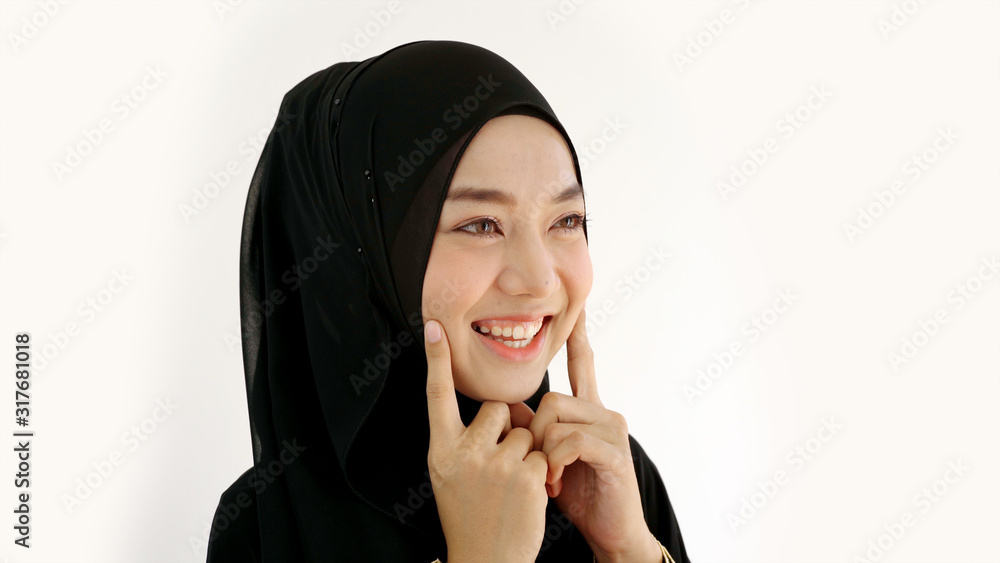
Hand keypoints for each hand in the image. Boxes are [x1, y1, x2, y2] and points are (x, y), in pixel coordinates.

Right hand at [424, 319, 548, 562]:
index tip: (435, 327)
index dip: (436, 360)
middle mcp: (464, 453)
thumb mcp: (450, 475)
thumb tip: (492, 410)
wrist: (488, 560)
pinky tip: (527, 495)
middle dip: (507, 428)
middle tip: (498, 465)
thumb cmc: (470, 516)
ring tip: (512, 486)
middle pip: (499, 408)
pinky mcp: (528, 475)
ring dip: (527, 452)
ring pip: (526, 431)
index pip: (437, 396)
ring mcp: (497, 463)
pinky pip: (544, 452)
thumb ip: (462, 440)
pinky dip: (542, 471)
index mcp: (441, 450)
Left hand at [527, 309, 661, 562]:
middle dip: (532, 434)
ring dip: (542, 452)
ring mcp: (612, 431)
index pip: (582, 364)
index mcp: (589, 410)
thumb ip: (531, 427)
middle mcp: (604, 412)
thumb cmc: (580, 494)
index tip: (579, 307)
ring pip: (556, 419)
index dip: (579, 336)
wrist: (610, 532)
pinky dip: (554, 462)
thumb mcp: (547, 457)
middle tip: (536, 467)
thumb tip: (506, 404)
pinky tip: (555, 481)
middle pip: (551, 399)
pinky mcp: (614, 452)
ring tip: (548, 479)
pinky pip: (569, 441)